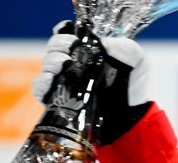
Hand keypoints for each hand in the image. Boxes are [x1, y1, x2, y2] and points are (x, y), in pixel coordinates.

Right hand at [31, 20, 150, 144]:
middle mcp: (73, 64)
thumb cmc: (133, 87)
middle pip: (54, 48)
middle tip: (71, 48)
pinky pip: (41, 89)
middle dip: (59, 45)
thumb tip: (102, 43)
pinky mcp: (58, 100)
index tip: (73, 34)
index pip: (66, 34)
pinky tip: (52, 80)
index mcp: (87, 51)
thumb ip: (124, 47)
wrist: (133, 116)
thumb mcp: (136, 61)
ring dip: (51, 62)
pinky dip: (42, 82)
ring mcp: (64, 82)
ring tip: (64, 64)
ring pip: (46, 66)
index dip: (64, 31)